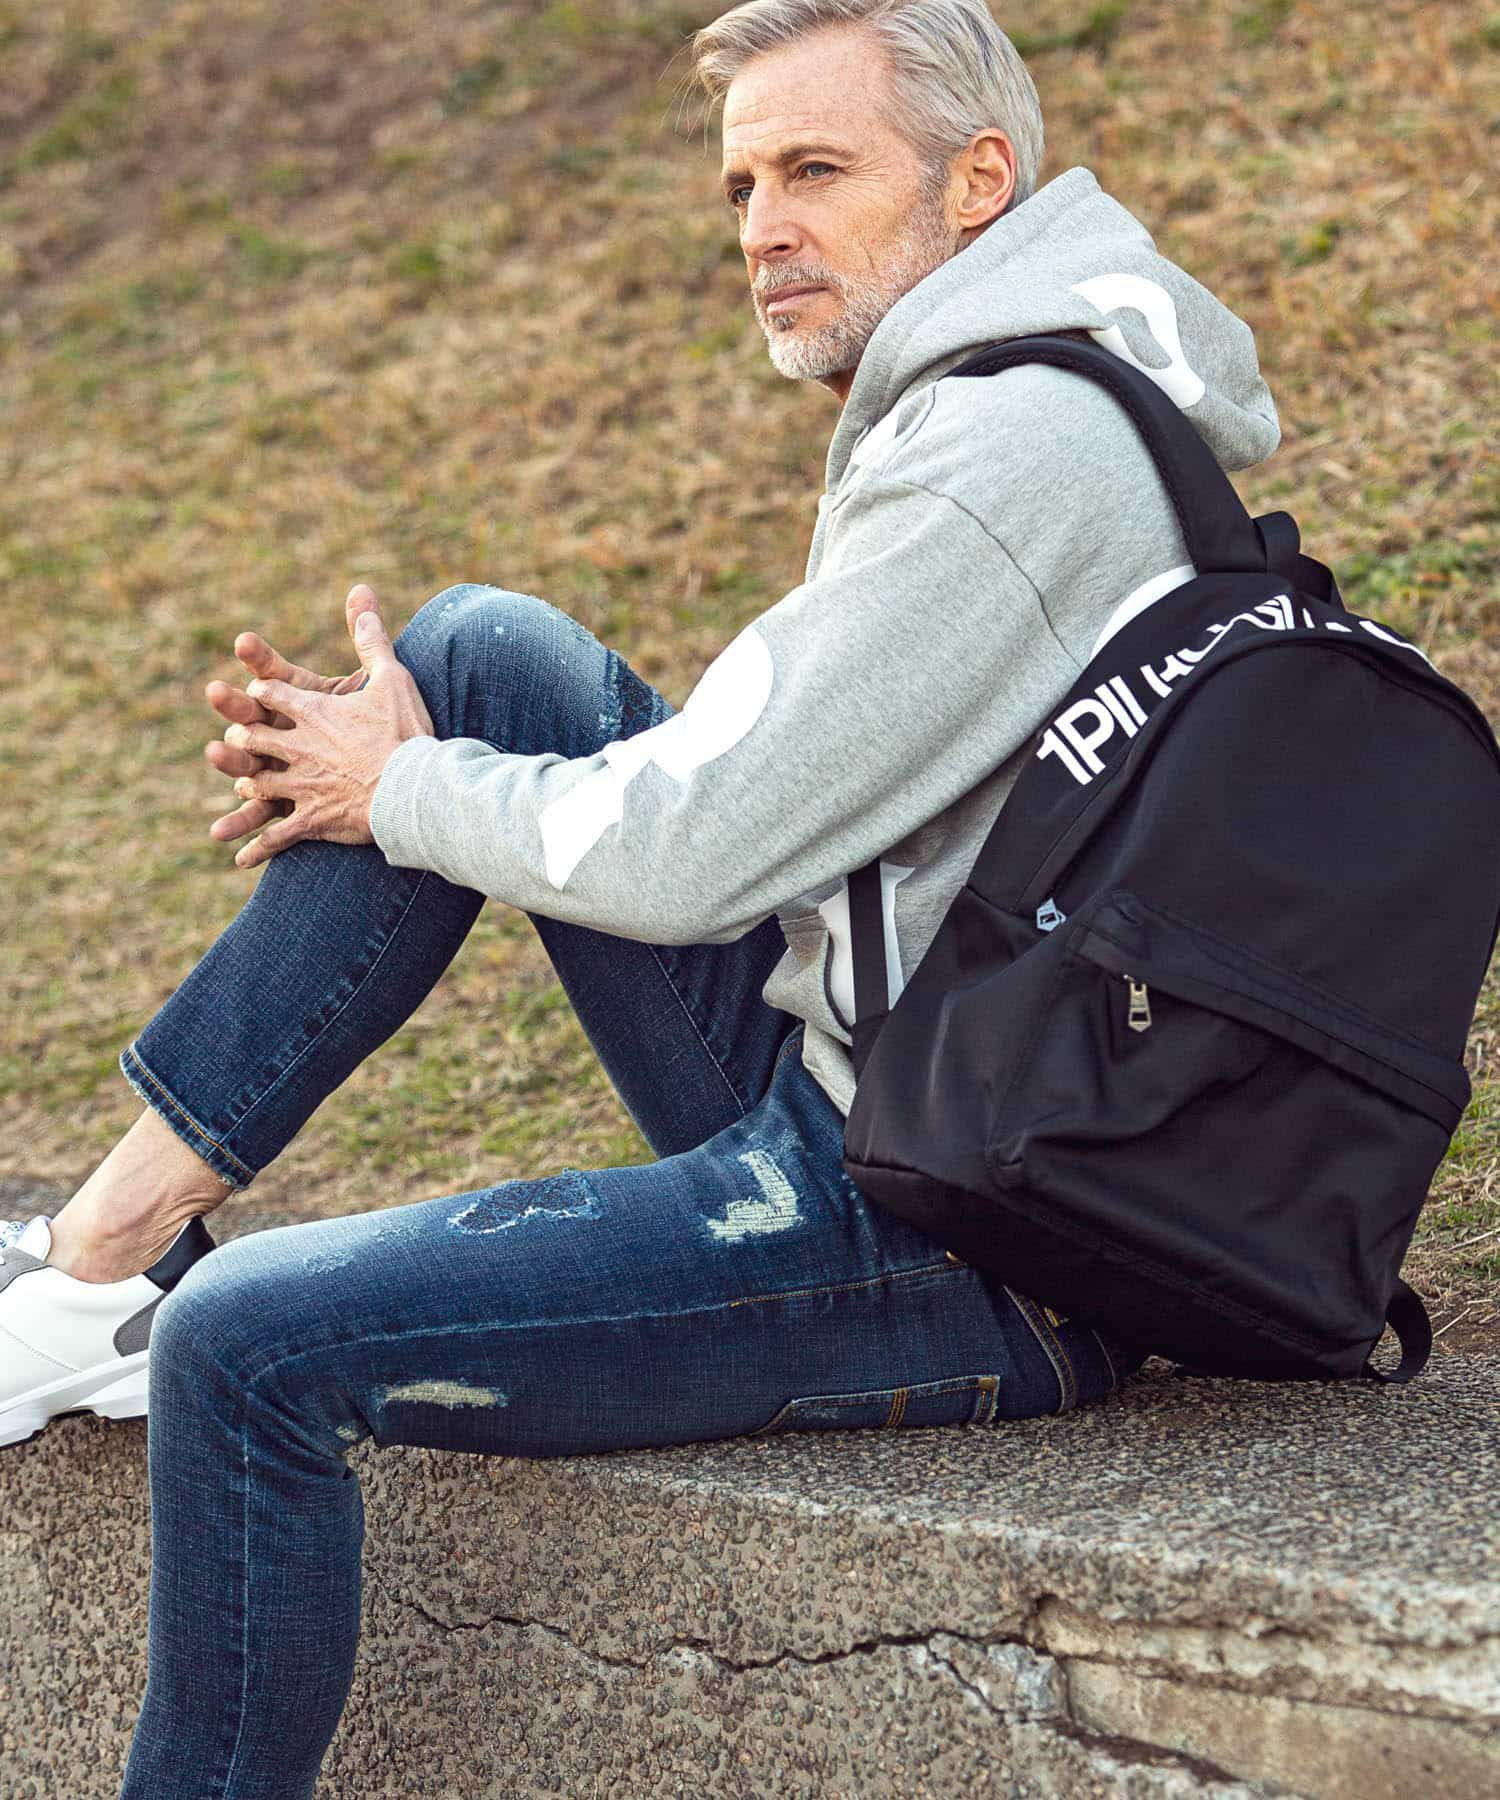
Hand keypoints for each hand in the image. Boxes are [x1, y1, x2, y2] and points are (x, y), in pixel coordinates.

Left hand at [213, 585, 435, 870]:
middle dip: (244, 738)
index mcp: (313, 712)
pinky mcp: (311, 820)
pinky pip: (276, 836)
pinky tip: (240, 858)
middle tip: (239, 740)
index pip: (273, 693)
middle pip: (254, 738)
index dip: (263, 692)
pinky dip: (258, 847)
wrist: (416, 788)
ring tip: (244, 787)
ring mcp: (301, 786)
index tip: (259, 693)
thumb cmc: (406, 731)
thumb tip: (359, 594)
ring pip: (259, 784)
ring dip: (248, 785)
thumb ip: (371, 638)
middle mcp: (298, 747)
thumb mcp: (391, 677)